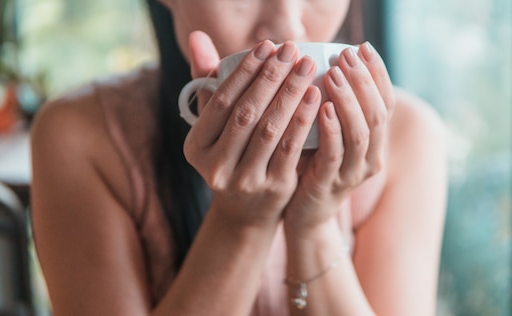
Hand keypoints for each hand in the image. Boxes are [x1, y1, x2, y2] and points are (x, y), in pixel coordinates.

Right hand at [184, 32, 321, 226]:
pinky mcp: (275, 188)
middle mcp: (216, 166)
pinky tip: (315, 97)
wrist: (246, 211)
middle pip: (247, 113)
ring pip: (270, 129)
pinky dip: (303, 120)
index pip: (221, 100)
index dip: (245, 71)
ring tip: (307, 67)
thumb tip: (198, 37)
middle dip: (272, 77)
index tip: (267, 46)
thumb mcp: (214, 126)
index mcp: (196, 147)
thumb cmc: (231, 155)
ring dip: (291, 93)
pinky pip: (291, 148)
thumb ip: (207, 82)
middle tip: (292, 50)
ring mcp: (245, 180)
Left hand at [283, 42, 395, 233]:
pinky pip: (334, 154)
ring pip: (361, 133)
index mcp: (375, 144)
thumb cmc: (313, 168)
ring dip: (348, 100)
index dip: (377, 74)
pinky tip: (322, 107)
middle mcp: (370, 158)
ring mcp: (351, 174)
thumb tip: (325, 63)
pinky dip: (331, 128)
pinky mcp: (329, 185)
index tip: (363, 47)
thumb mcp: (330, 136)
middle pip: (377, 114)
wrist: (305, 217)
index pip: (385, 103)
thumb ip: (334, 108)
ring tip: (334, 74)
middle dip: (363, 80)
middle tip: (346, 56)